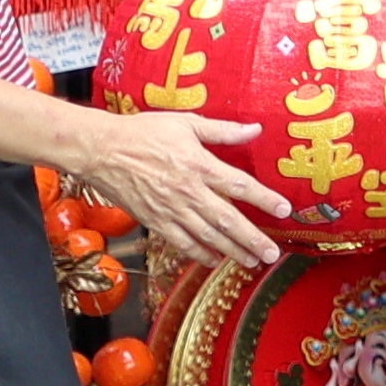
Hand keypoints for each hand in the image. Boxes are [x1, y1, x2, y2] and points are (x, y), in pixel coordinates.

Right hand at [70, 110, 289, 268]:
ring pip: (207, 236)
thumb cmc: (143, 132)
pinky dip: (199, 254)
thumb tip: (255, 129)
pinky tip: (214, 260)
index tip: (284, 209)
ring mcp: (170, 209)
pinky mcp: (155, 221)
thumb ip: (223, 130)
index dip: (264, 198)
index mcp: (198, 165)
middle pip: (227, 220)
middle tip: (272, 253)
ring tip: (252, 262)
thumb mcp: (186, 123)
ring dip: (232, 251)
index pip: (239, 185)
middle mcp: (188, 191)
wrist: (101, 150)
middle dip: (252, 239)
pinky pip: (181, 243)